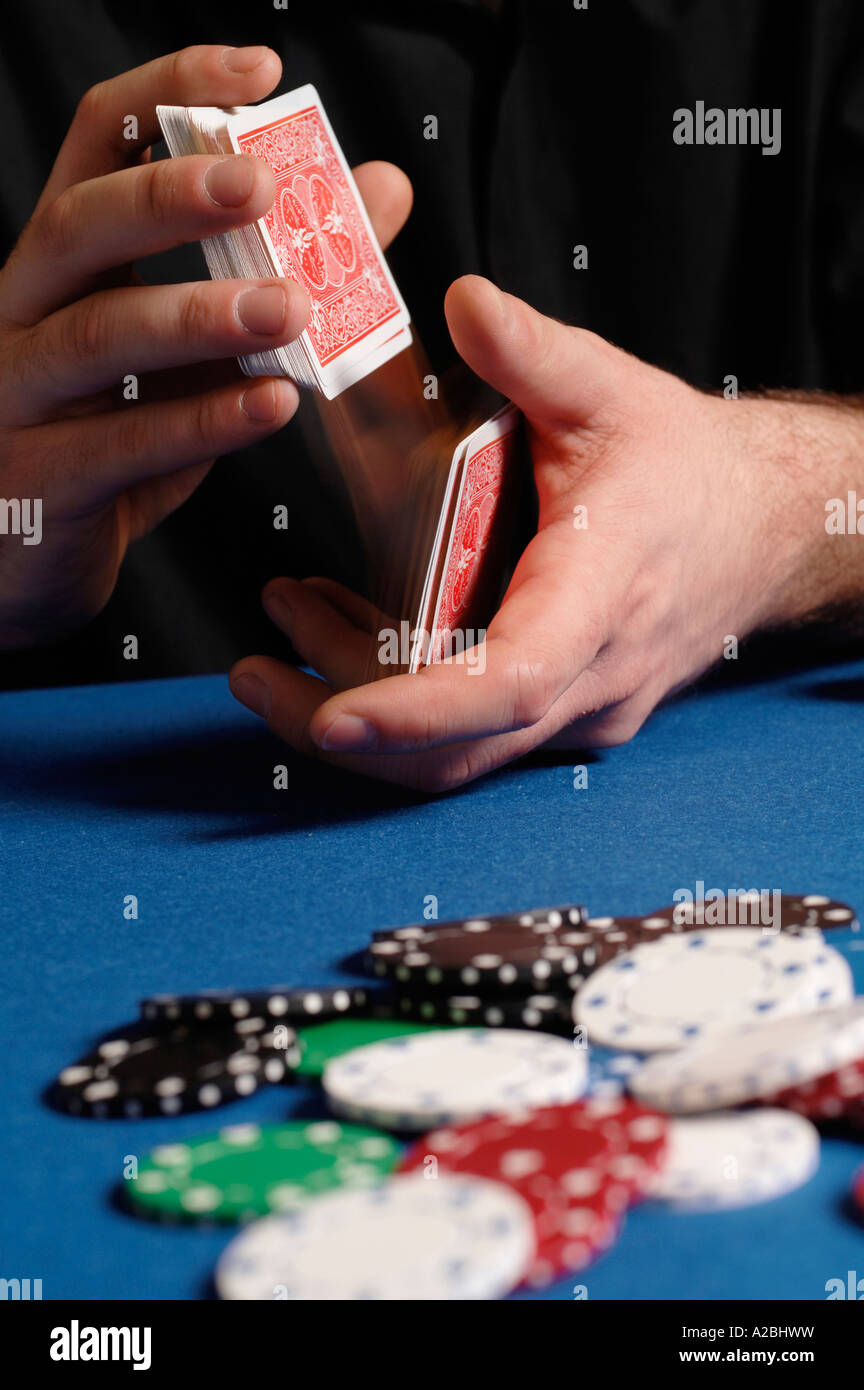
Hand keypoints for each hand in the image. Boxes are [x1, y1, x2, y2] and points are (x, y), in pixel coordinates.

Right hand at [0, 44, 410, 649]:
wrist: (26, 561)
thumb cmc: (110, 439)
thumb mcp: (192, 352)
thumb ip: (271, 273)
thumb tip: (377, 192)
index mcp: (61, 264)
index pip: (96, 145)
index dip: (169, 91)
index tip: (257, 70)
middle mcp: (24, 313)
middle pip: (80, 226)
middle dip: (171, 197)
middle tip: (264, 186)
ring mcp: (19, 398)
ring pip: (96, 337)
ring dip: (197, 315)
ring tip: (290, 308)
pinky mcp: (41, 483)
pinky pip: (120, 447)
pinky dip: (200, 424)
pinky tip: (270, 407)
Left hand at [230, 274, 856, 790]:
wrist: (760, 527)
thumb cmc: (689, 467)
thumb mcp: (612, 391)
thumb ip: (532, 352)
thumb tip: (460, 302)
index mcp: (603, 593)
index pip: (511, 683)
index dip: (420, 711)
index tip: (335, 715)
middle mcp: (593, 674)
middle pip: (460, 751)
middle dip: (342, 725)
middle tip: (254, 673)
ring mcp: (581, 707)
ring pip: (458, 757)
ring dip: (358, 707)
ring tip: (288, 622)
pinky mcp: (564, 711)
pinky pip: (474, 735)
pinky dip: (400, 699)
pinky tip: (346, 628)